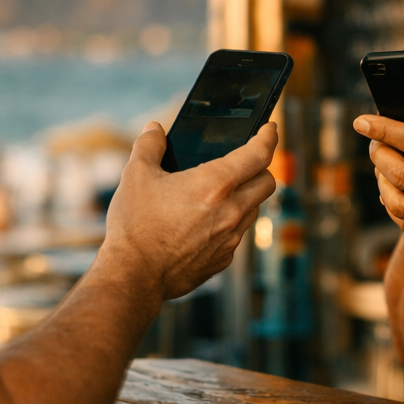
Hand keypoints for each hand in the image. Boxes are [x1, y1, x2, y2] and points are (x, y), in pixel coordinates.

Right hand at [102, 121, 277, 300]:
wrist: (133, 275)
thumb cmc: (135, 224)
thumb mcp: (136, 175)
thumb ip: (149, 145)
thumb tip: (154, 130)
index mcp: (215, 183)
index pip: (259, 153)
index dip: (268, 136)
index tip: (269, 129)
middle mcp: (231, 211)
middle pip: (267, 182)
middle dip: (261, 168)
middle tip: (245, 162)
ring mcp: (230, 238)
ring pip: (253, 210)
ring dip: (245, 197)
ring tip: (220, 193)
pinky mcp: (222, 260)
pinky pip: (236, 236)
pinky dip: (229, 224)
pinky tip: (204, 223)